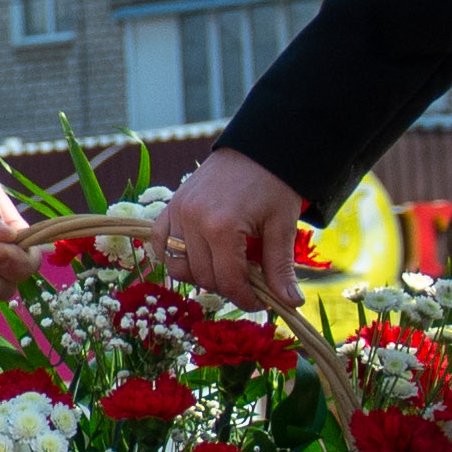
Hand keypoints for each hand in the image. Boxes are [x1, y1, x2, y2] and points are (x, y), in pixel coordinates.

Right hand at [149, 149, 319, 312]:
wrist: (258, 147)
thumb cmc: (274, 185)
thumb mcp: (282, 226)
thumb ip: (280, 268)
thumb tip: (291, 304)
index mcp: (223, 227)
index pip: (228, 281)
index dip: (245, 299)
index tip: (261, 301)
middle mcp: (193, 220)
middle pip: (203, 277)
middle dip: (227, 288)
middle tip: (248, 284)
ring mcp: (178, 212)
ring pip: (178, 266)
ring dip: (201, 274)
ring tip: (225, 268)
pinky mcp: (171, 205)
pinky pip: (160, 243)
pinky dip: (173, 255)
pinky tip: (197, 256)